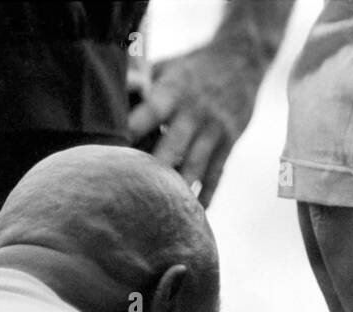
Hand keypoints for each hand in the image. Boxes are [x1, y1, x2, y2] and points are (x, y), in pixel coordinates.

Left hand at [128, 44, 264, 206]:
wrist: (242, 58)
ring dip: (179, 189)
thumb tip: (110, 100)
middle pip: (172, 147)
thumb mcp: (166, 65)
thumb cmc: (193, 64)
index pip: (149, 113)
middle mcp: (194, 112)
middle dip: (154, 171)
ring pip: (195, 166)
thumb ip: (141, 85)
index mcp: (173, 91)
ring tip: (162, 213)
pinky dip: (206, 195)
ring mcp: (214, 129)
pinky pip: (216, 174)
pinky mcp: (229, 142)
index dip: (132, 131)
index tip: (113, 153)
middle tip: (134, 194)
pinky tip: (196, 212)